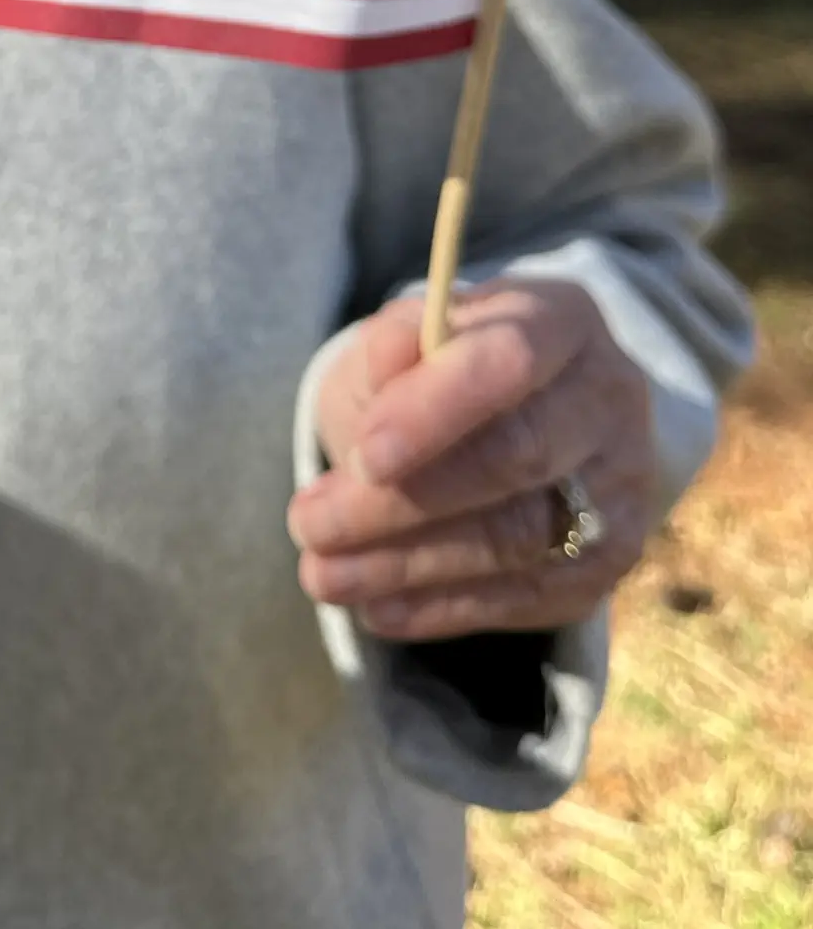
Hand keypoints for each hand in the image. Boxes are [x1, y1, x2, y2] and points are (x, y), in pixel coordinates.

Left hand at [287, 279, 655, 640]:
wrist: (524, 411)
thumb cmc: (450, 363)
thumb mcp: (411, 333)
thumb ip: (392, 345)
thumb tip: (388, 360)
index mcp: (563, 320)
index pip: (510, 361)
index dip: (436, 411)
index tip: (363, 457)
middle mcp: (608, 401)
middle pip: (513, 459)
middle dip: (401, 502)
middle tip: (309, 523)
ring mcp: (619, 487)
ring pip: (517, 538)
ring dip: (407, 564)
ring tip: (322, 574)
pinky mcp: (609, 561)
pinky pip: (526, 595)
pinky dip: (443, 607)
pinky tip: (376, 608)